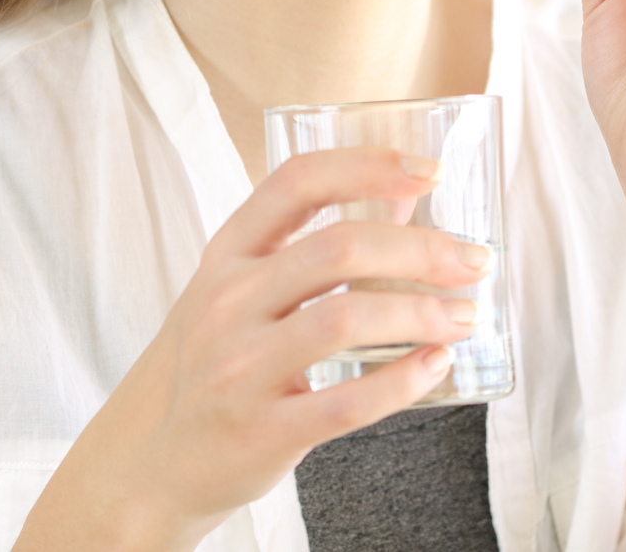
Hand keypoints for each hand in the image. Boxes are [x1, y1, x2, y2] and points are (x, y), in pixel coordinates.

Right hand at [16, 147, 492, 551]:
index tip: (430, 171)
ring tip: (464, 316)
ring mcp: (239, 368)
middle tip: (473, 262)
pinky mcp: (261, 431)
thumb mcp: (244, 291)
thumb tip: (404, 201)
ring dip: (422, 314)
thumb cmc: (214, 360)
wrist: (152, 459)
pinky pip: (345, 402)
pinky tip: (435, 365)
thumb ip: (313, 246)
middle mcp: (228, 302)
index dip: (367, 166)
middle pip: (339, 249)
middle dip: (421, 250)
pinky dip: (402, 381)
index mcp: (227, 255)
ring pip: (346, 320)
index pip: (297, 183)